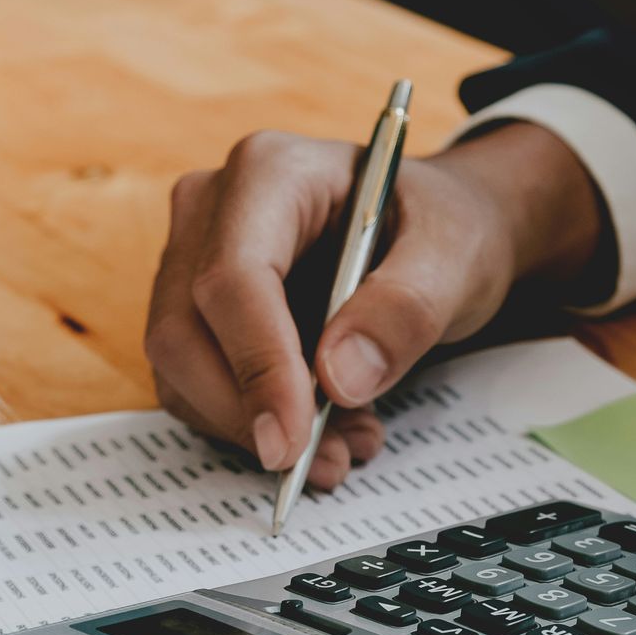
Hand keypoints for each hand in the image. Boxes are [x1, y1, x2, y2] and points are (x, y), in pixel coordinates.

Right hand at [145, 122, 601, 487]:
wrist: (431, 235)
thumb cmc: (438, 228)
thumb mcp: (455, 255)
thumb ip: (406, 309)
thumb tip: (339, 378)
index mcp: (271, 172)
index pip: (233, 277)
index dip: (257, 366)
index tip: (292, 440)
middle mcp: (212, 210)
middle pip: (184, 330)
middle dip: (249, 413)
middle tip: (326, 463)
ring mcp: (192, 262)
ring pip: (180, 369)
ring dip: (253, 428)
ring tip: (345, 444)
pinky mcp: (195, 315)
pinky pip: (195, 387)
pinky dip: (253, 425)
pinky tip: (325, 429)